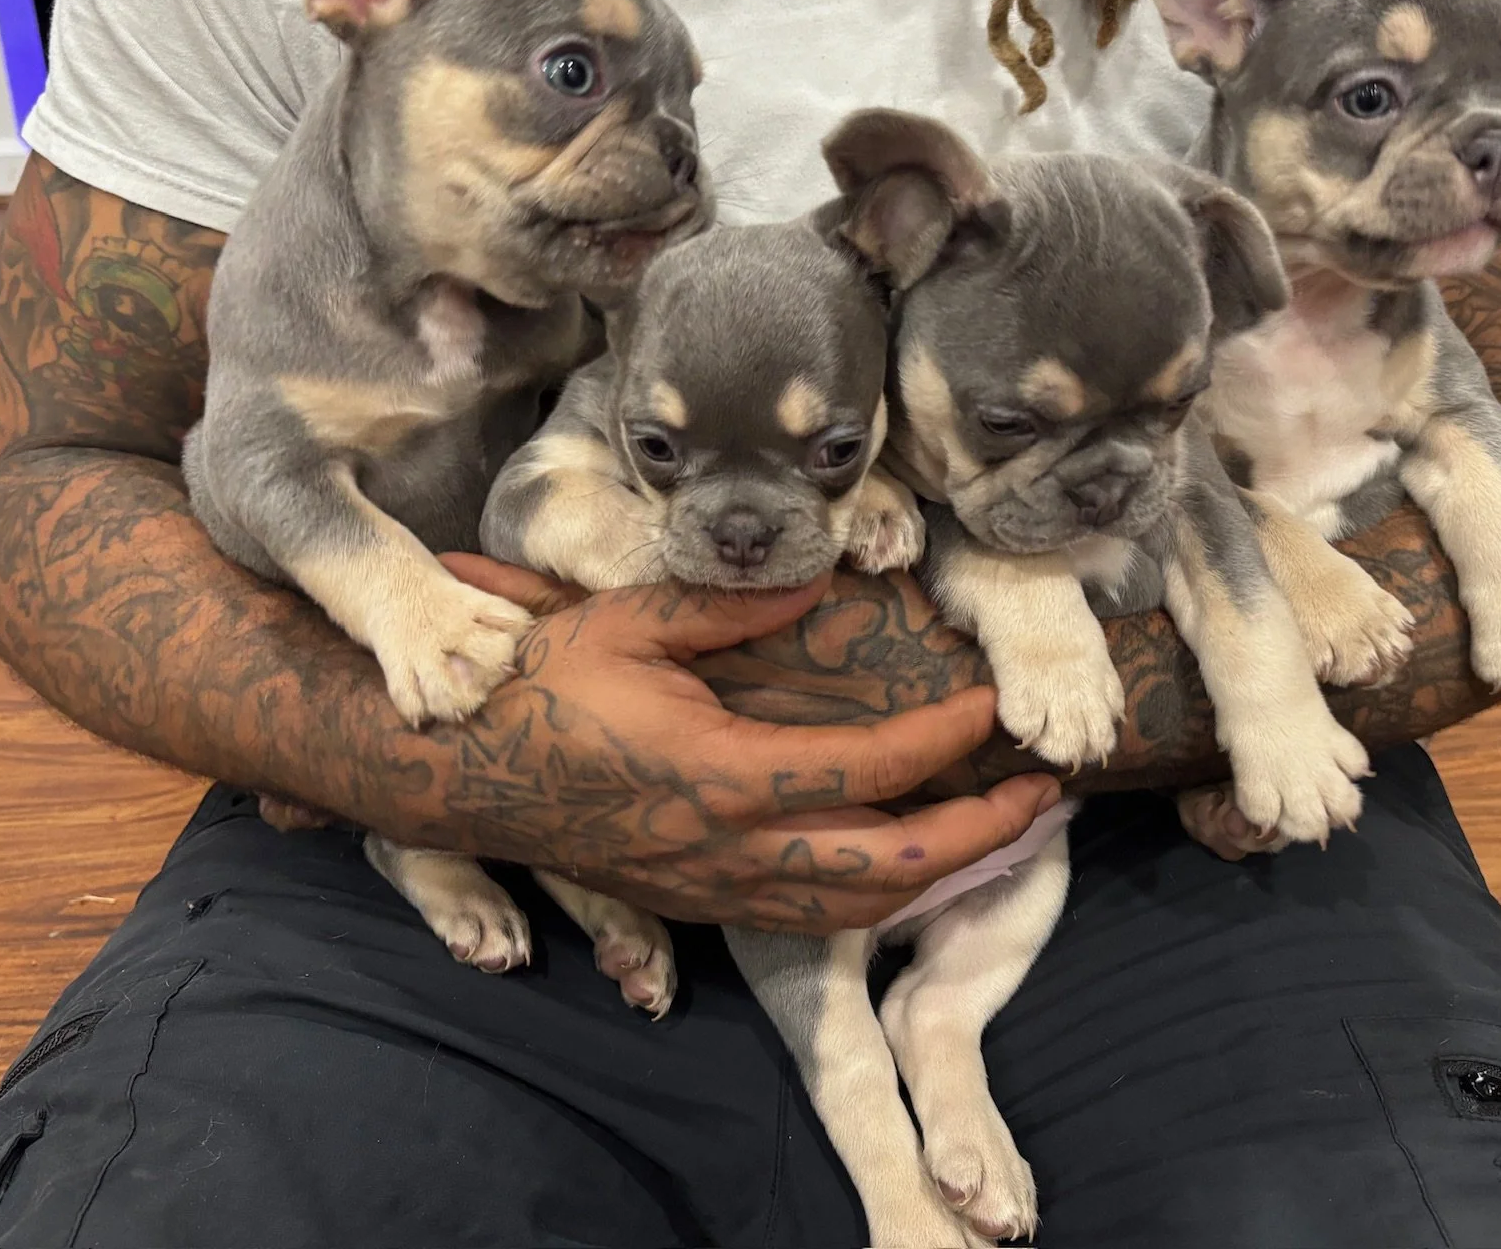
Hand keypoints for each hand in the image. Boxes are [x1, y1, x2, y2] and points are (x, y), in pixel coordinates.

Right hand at [434, 556, 1062, 930]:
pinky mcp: (694, 905)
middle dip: (980, 835)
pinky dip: (872, 900)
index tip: (990, 705)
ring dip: (938, 878)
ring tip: (996, 833)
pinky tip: (903, 869)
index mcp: (723, 774)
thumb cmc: (542, 686)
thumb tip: (820, 579)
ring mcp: (712, 889)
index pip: (872, 770)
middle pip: (889, 870)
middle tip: (1039, 795)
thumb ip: (729, 605)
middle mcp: (729, 849)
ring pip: (854, 910)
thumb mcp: (631, 622)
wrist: (461, 772)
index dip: (945, 739)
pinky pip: (806, 920)